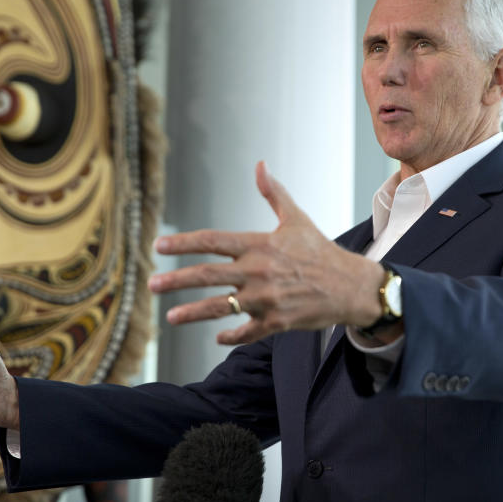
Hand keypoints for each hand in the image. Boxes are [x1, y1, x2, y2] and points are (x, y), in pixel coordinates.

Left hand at [148, 162, 386, 344]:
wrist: (351, 286)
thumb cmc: (320, 250)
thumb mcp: (296, 219)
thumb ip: (273, 193)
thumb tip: (259, 165)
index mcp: (259, 244)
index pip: (213, 240)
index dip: (183, 242)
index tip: (159, 245)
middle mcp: (258, 272)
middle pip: (208, 275)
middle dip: (176, 280)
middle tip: (152, 284)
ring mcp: (266, 300)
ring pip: (220, 307)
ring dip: (192, 313)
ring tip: (169, 318)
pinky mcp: (276, 322)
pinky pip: (246, 332)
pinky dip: (230, 335)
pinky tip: (217, 336)